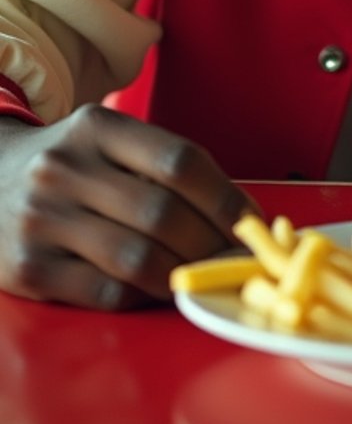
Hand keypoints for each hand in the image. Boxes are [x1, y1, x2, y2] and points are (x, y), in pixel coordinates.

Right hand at [0, 105, 255, 309]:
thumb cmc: (69, 166)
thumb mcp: (106, 141)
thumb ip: (160, 165)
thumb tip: (237, 211)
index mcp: (97, 127)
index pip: (180, 161)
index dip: (225, 197)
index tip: (252, 222)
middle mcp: (65, 168)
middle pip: (163, 213)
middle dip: (211, 243)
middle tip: (235, 260)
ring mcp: (42, 219)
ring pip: (138, 258)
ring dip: (183, 273)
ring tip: (204, 276)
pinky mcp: (28, 269)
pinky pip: (106, 291)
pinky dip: (144, 296)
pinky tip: (159, 289)